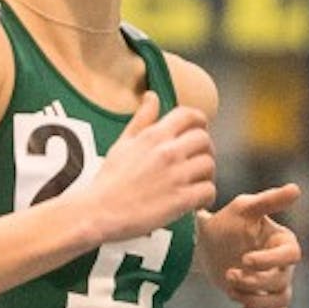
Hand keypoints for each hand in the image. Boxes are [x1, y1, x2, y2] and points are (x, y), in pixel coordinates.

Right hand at [83, 91, 215, 241]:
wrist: (99, 211)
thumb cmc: (109, 180)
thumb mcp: (123, 143)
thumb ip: (142, 119)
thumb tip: (152, 96)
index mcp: (154, 136)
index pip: (190, 115)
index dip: (199, 122)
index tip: (197, 133)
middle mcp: (168, 152)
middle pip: (204, 140)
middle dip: (204, 150)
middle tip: (197, 163)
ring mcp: (176, 176)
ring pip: (209, 165)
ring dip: (206, 175)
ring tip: (196, 184)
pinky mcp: (181, 200)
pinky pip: (208, 191)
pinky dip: (207, 197)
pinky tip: (196, 202)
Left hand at [197, 183, 301, 307]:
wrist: (204, 246)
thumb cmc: (225, 222)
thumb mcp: (243, 208)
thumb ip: (269, 200)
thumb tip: (296, 189)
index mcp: (283, 240)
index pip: (291, 255)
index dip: (270, 260)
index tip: (245, 259)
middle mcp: (284, 264)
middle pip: (283, 281)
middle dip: (255, 282)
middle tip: (229, 274)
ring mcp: (276, 283)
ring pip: (280, 300)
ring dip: (254, 298)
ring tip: (230, 289)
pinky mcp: (265, 300)